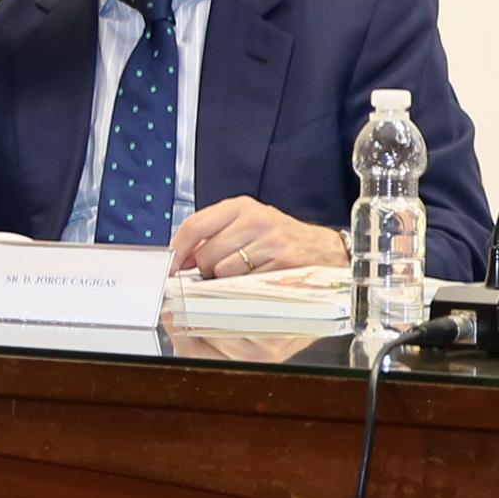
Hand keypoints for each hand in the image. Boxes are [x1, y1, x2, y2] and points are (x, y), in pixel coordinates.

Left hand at [168, 198, 343, 276]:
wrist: (327, 252)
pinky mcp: (283, 263)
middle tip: (218, 275)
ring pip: (223, 271)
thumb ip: (214, 234)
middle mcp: (257, 220)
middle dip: (206, 270)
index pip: (195, 225)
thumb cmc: (283, 241)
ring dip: (225, 282)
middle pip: (206, 253)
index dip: (178, 250)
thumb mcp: (248, 225)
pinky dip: (244, 290)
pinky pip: (245, 284)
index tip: (171, 266)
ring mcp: (271, 241)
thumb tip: (181, 259)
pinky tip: (255, 284)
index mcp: (242, 207)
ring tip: (242, 278)